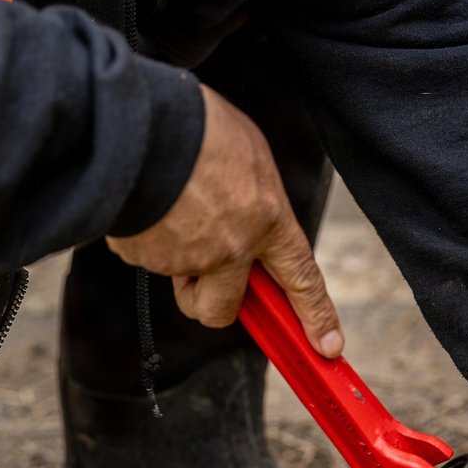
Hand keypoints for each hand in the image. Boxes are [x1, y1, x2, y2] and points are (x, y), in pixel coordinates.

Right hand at [107, 86, 342, 353]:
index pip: (301, 279)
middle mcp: (230, 249)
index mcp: (266, 220)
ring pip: (179, 282)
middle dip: (211, 303)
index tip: (328, 346)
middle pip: (222, 311)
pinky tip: (144, 202)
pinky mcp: (142, 256)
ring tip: (167, 211)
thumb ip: (257, 203)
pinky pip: (143, 257)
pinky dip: (143, 236)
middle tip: (199, 279)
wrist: (139, 121)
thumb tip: (251, 225)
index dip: (316, 315)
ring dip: (172, 260)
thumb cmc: (198, 126)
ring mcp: (186, 258)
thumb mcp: (251, 154)